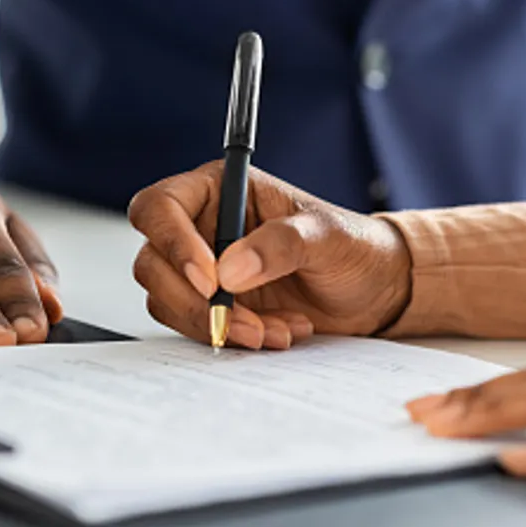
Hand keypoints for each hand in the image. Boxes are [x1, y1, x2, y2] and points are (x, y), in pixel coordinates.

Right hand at [127, 160, 411, 349]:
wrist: (372, 290)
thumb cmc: (352, 247)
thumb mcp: (326, 237)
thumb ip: (280, 244)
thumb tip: (230, 271)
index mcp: (219, 189)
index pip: (160, 206)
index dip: (172, 242)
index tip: (210, 279)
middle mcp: (201, 226)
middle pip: (153, 262)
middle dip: (195, 300)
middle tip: (244, 320)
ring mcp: (202, 269)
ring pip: (168, 300)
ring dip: (218, 324)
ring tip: (274, 329)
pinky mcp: (211, 306)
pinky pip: (194, 326)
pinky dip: (231, 337)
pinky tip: (276, 331)